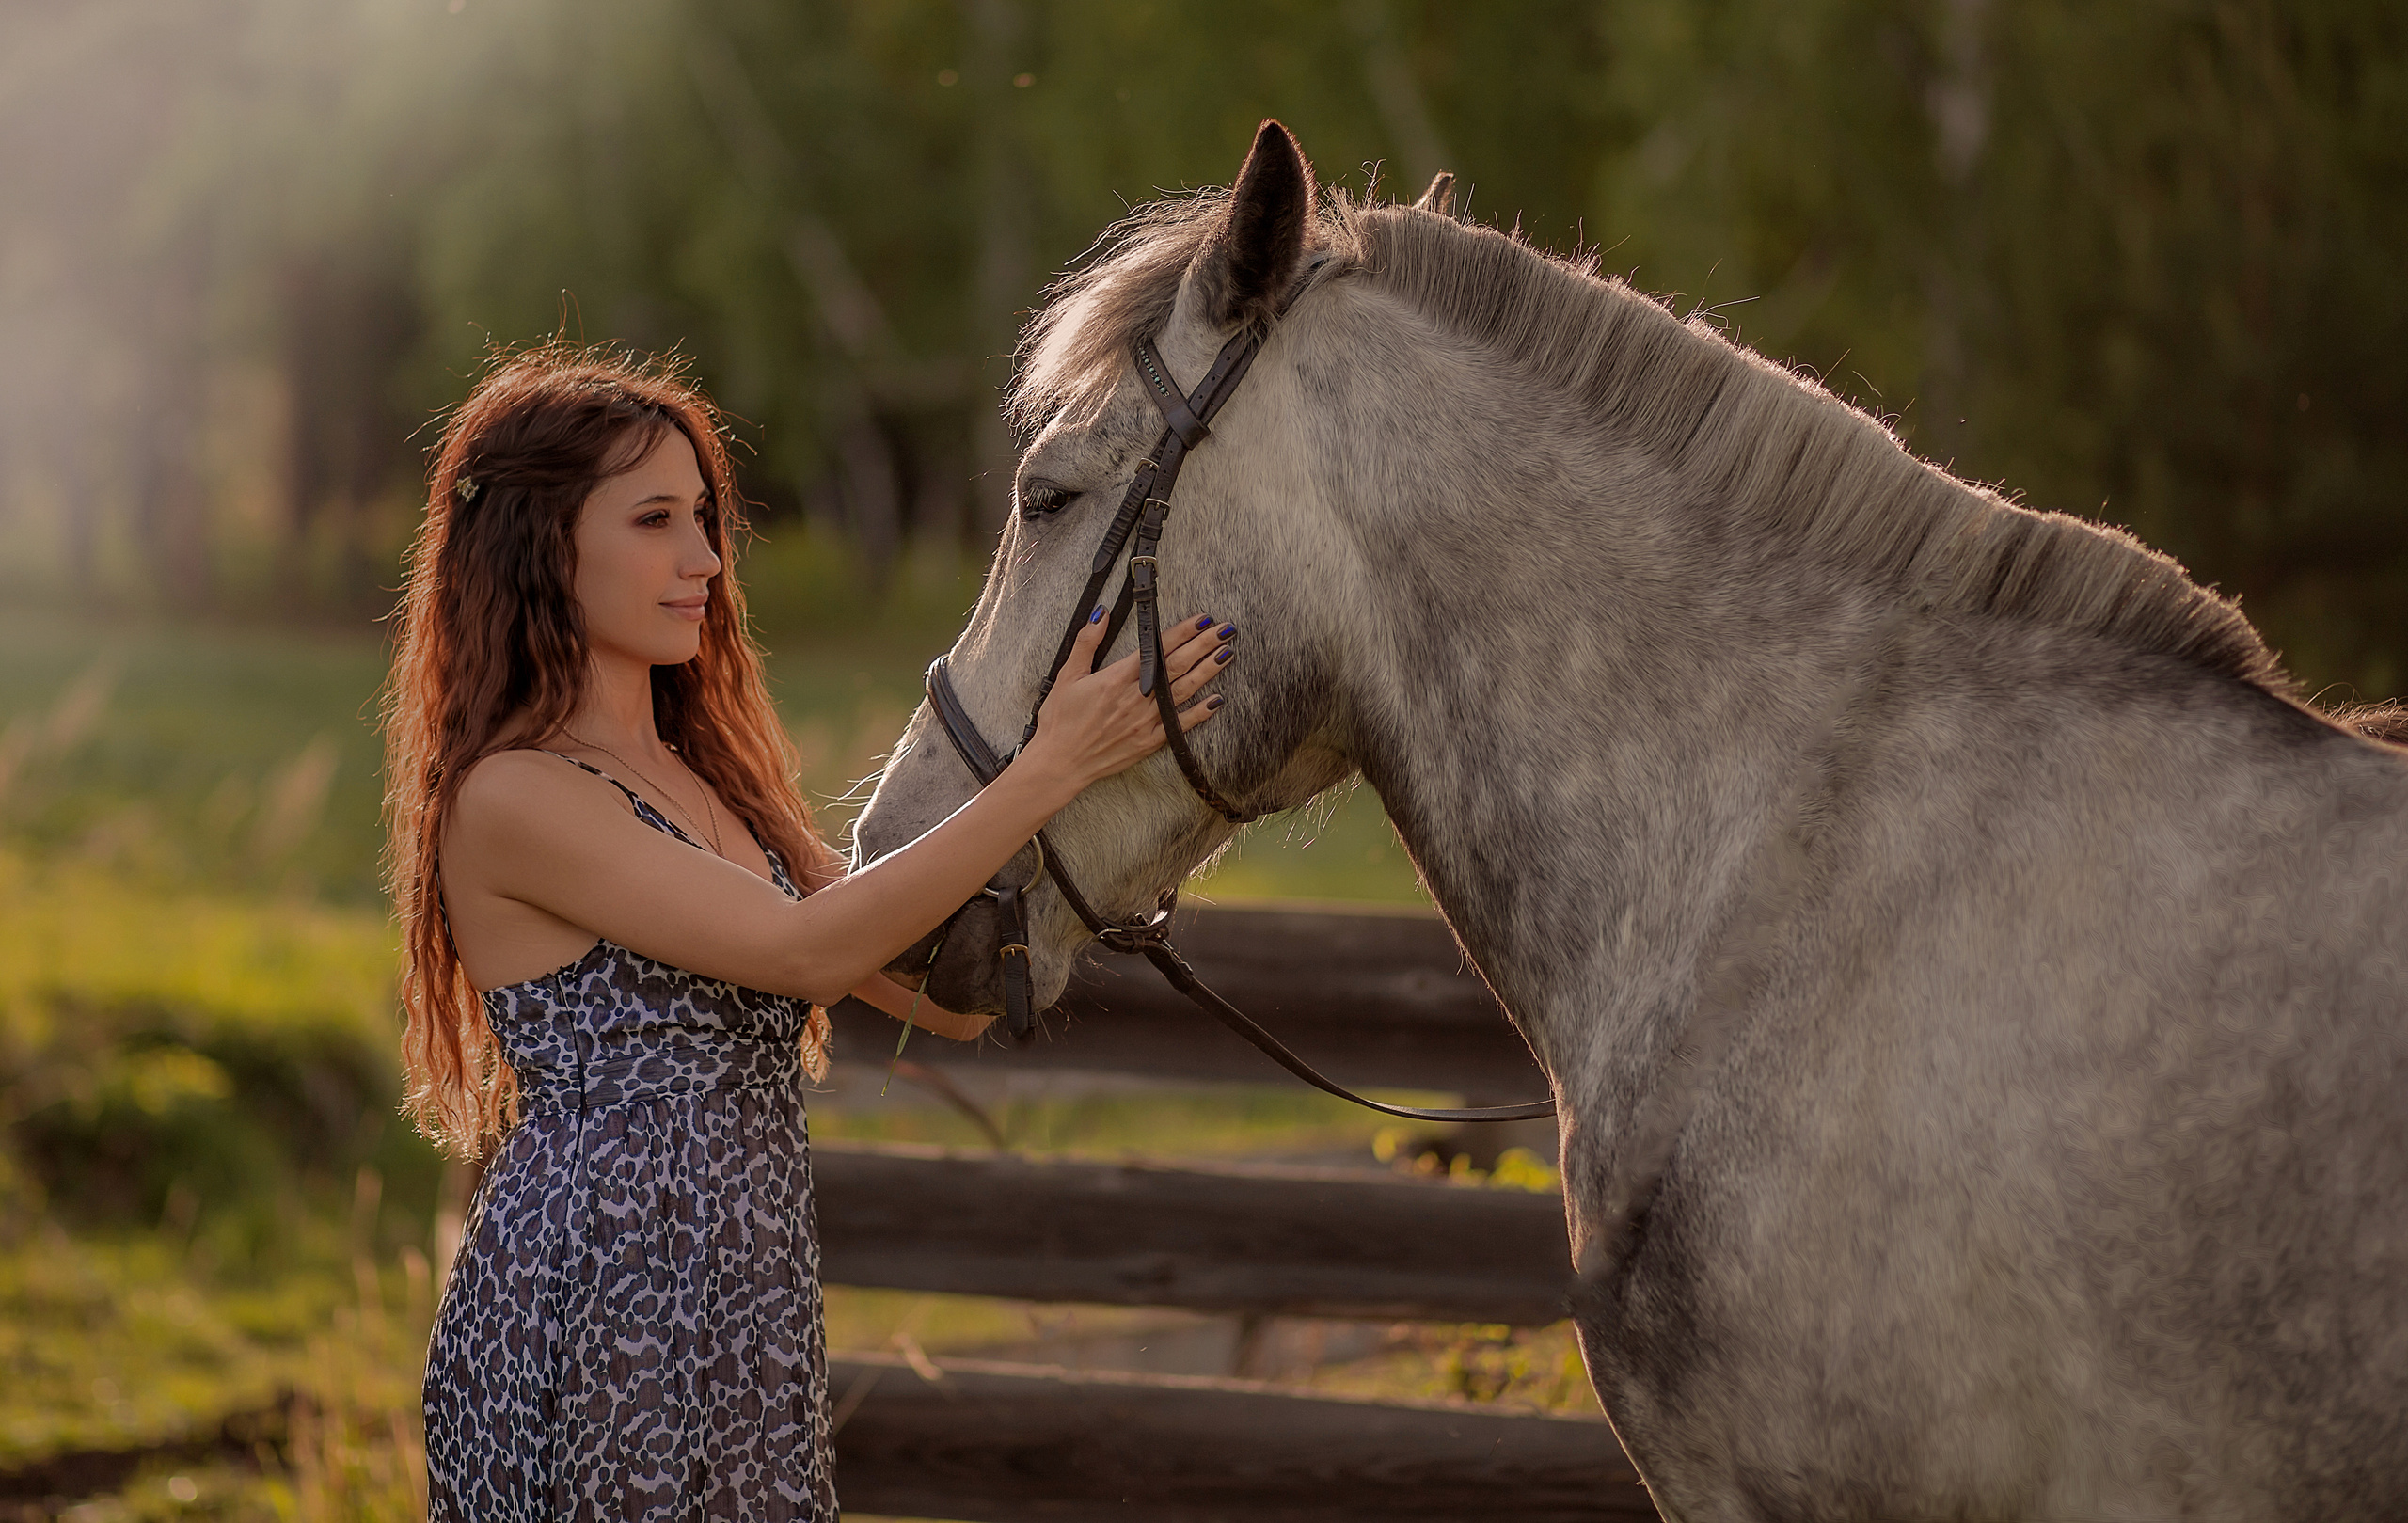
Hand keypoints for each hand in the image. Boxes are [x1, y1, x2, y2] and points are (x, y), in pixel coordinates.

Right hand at [1020, 609, 1234, 790]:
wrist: (1059, 763)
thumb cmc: (1059, 719)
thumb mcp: (1067, 675)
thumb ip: (1087, 642)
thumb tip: (1101, 613)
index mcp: (1116, 679)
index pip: (1157, 648)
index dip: (1182, 632)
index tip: (1201, 619)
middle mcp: (1136, 698)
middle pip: (1178, 667)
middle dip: (1204, 645)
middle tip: (1226, 630)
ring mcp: (1145, 722)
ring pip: (1184, 692)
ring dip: (1208, 671)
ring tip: (1227, 653)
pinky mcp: (1148, 742)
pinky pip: (1180, 725)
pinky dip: (1200, 713)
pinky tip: (1217, 700)